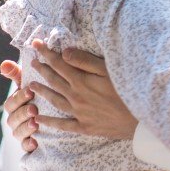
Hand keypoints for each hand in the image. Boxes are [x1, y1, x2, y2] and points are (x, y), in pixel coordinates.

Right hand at [2, 72, 39, 152]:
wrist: (58, 115)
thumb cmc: (41, 94)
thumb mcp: (30, 82)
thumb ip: (18, 73)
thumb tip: (4, 64)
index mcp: (14, 104)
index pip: (11, 102)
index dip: (19, 97)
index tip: (30, 91)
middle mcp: (15, 119)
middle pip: (13, 118)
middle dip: (23, 113)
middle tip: (34, 108)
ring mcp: (21, 133)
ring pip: (18, 133)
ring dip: (26, 128)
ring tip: (36, 123)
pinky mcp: (29, 145)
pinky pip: (25, 148)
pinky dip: (28, 145)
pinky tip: (35, 142)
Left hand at [9, 41, 137, 142]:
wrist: (138, 120)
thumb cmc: (127, 91)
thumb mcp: (109, 70)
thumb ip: (85, 61)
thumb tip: (65, 52)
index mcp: (81, 81)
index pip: (59, 63)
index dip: (46, 53)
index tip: (36, 44)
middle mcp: (76, 96)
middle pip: (54, 80)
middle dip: (42, 69)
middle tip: (32, 61)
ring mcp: (78, 113)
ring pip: (54, 100)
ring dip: (42, 91)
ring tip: (31, 85)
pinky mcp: (84, 126)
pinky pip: (62, 124)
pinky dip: (49, 122)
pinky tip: (38, 119)